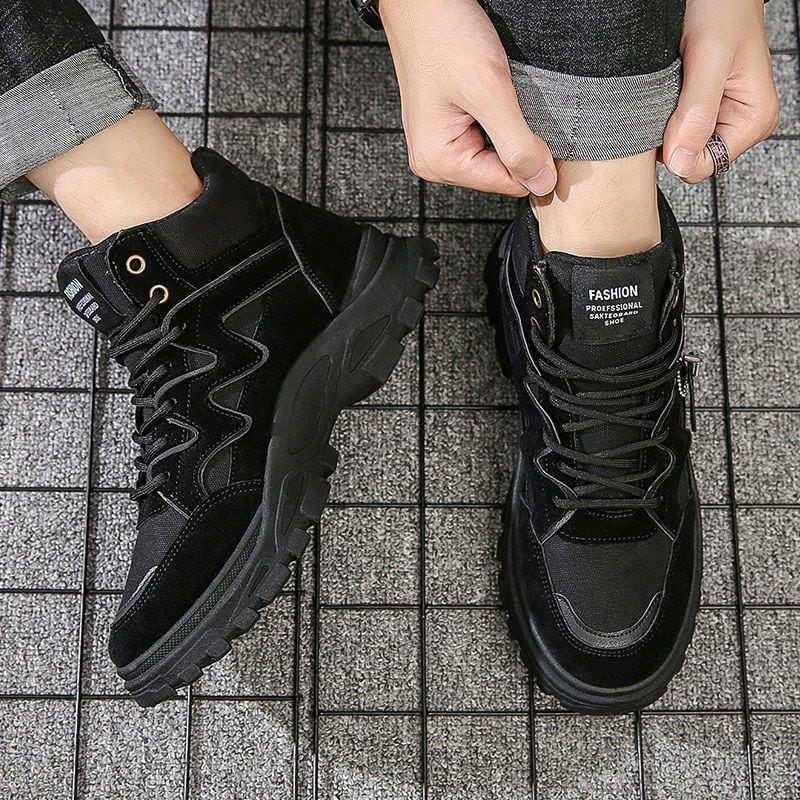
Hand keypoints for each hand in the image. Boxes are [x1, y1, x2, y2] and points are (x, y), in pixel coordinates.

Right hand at [380, 0, 556, 195]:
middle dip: (518, 142)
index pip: (505, 184)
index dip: (533, 159)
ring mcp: (438, 145)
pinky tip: (494, 96)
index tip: (541, 128)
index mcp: (439, 162)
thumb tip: (541, 182)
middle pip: (499, 172)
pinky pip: (486, 138)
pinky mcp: (447, 128)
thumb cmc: (444, 37)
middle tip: (516, 103)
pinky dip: (500, 120)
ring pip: (496, 155)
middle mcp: (434, 161)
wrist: (422, 2)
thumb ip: (517, 146)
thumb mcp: (490, 94)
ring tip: (500, 95)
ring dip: (510, 129)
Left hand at [663, 0, 779, 182]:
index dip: (677, 150)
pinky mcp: (702, 109)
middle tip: (670, 97)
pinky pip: (674, 129)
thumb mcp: (708, 61)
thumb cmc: (721, 8)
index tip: (670, 117)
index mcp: (754, 120)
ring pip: (678, 146)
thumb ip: (696, 115)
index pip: (701, 168)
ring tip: (672, 90)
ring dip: (665, 124)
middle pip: (689, 161)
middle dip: (671, 137)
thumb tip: (682, 163)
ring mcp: (721, 118)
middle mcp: (740, 124)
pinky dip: (663, 114)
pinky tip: (669, 91)